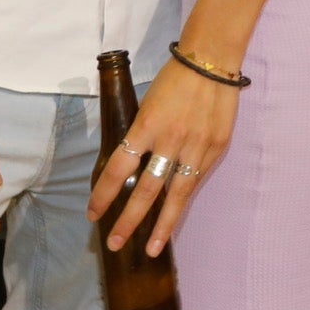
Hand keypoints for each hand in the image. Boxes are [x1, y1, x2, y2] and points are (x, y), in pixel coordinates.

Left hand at [87, 57, 240, 257]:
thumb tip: (129, 165)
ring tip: (153, 249)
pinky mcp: (217, 149)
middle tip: (115, 243)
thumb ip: (141, 136)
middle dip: (129, 221)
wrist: (212, 61)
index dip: (104, 195)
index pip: (118, 169)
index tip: (93, 213)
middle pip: (146, 190)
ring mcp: (197, 147)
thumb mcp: (148, 105)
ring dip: (163, 226)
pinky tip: (175, 216)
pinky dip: (183, 200)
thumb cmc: (174, 79)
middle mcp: (171, 141)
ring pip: (177, 196)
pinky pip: (196, 180)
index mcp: (147, 126)